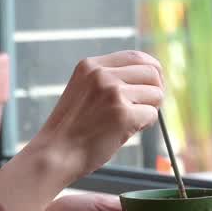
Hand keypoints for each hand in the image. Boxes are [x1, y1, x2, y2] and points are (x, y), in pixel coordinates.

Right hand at [27, 50, 163, 182]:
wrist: (55, 154)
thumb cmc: (71, 128)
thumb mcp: (83, 90)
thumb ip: (108, 79)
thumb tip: (150, 78)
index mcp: (90, 65)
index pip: (136, 56)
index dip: (152, 70)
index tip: (153, 84)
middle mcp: (102, 74)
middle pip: (151, 72)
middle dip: (155, 91)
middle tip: (147, 107)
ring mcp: (113, 93)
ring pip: (155, 94)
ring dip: (149, 109)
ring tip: (130, 122)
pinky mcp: (123, 114)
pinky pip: (152, 115)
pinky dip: (145, 125)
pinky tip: (126, 132)